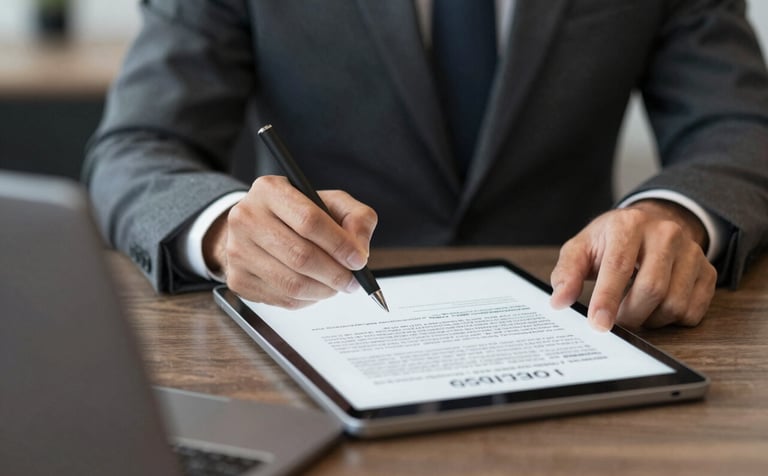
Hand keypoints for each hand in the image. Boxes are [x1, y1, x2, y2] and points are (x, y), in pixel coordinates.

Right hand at [203, 175, 377, 308]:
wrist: (258, 229)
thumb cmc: (300, 215)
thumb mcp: (332, 203)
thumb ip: (357, 218)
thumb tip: (359, 250)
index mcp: (270, 189)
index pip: (309, 221)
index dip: (339, 244)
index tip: (359, 260)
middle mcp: (246, 217)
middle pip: (300, 256)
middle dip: (335, 274)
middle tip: (353, 281)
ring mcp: (237, 250)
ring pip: (292, 283)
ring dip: (323, 290)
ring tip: (337, 285)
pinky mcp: (237, 279)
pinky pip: (282, 299)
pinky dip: (307, 299)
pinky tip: (315, 288)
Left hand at [550, 199, 716, 330]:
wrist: (650, 224)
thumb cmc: (610, 241)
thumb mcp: (582, 248)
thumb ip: (567, 273)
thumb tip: (559, 301)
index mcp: (629, 224)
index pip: (619, 266)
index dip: (607, 299)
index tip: (598, 324)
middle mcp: (665, 233)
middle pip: (651, 289)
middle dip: (629, 314)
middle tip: (614, 319)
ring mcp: (691, 251)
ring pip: (674, 304)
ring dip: (649, 319)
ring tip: (633, 309)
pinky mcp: (708, 270)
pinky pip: (693, 311)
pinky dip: (671, 320)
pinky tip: (656, 307)